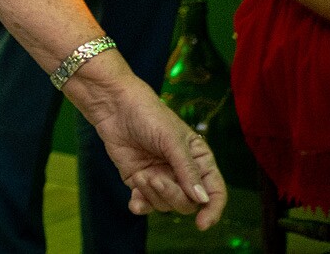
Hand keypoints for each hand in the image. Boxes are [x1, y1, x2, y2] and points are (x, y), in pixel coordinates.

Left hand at [74, 69, 225, 226]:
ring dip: (153, 195)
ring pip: (166, 205)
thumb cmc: (149, 115)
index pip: (214, 191)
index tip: (202, 224)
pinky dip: (140, 205)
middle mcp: (182, 173)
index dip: (213, 210)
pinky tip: (134, 202)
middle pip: (188, 203)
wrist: (115, 106)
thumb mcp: (172, 140)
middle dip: (172, 195)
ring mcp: (160, 178)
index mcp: (199, 160)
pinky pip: (144, 203)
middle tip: (154, 179)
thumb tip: (202, 200)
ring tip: (141, 175)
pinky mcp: (139, 181)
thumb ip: (187, 170)